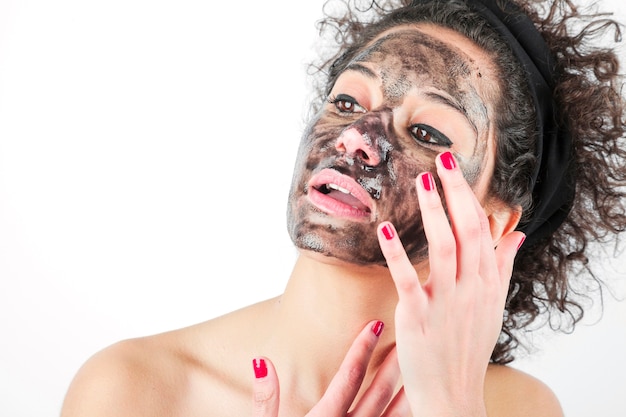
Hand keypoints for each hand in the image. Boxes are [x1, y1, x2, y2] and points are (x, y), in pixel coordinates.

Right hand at [251, 320, 410, 415]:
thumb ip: (264, 400)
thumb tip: (261, 361)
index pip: (349, 377)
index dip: (362, 348)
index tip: (376, 325)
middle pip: (379, 392)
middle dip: (395, 363)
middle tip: (412, 336)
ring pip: (394, 416)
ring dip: (408, 391)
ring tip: (421, 369)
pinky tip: (417, 407)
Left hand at [376, 152, 523, 415]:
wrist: (453, 393)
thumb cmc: (469, 346)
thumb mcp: (492, 305)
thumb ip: (501, 266)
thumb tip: (514, 234)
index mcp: (487, 282)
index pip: (481, 229)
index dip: (468, 196)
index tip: (456, 168)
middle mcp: (471, 287)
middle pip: (467, 230)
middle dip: (455, 191)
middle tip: (442, 158)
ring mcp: (447, 301)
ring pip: (444, 247)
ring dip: (433, 212)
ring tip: (421, 180)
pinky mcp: (419, 317)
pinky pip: (409, 279)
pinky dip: (397, 254)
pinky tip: (385, 230)